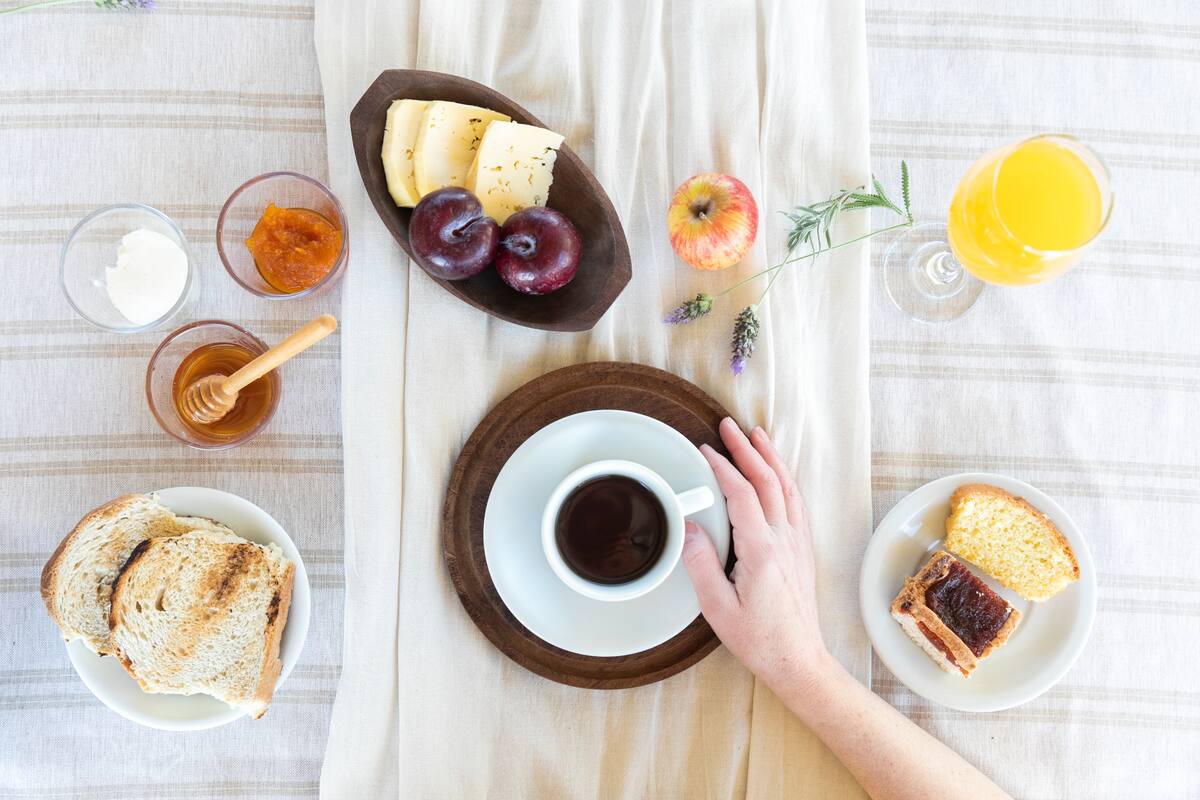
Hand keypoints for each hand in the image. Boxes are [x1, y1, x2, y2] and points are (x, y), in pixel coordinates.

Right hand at [682, 417, 831, 693]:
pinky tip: (778, 474)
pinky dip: (785, 480)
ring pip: (787, 488)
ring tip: (757, 436)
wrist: (799, 660)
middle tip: (729, 427)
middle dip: (747, 450)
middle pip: (767, 481)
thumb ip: (701, 564)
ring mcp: (797, 544)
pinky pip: (796, 504)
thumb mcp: (717, 608)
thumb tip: (689, 528)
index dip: (722, 467)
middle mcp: (784, 541)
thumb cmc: (759, 640)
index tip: (705, 450)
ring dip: (771, 458)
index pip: (741, 495)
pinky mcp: (803, 552)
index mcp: (761, 550)